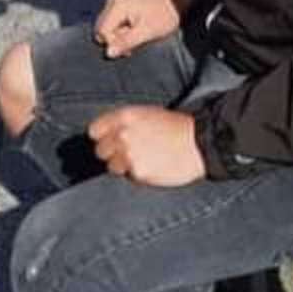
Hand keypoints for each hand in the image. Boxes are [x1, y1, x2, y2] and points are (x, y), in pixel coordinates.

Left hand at [89, 106, 204, 185]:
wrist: (198, 143)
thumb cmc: (176, 127)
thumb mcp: (148, 114)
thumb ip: (125, 123)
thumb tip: (108, 134)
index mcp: (125, 116)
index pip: (94, 130)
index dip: (102, 137)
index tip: (109, 141)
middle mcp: (123, 135)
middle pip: (100, 151)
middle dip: (112, 153)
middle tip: (129, 153)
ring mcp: (129, 155)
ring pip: (112, 167)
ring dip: (124, 166)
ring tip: (144, 159)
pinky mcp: (138, 172)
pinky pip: (129, 177)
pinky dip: (138, 174)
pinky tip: (153, 166)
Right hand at [94, 0, 180, 57]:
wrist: (174, 2)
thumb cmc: (164, 16)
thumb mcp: (147, 32)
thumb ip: (126, 42)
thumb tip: (108, 53)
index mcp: (118, 5)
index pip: (102, 32)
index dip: (114, 43)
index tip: (131, 46)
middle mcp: (112, 0)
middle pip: (101, 29)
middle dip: (115, 39)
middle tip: (134, 40)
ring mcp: (114, 1)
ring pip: (106, 27)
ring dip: (118, 35)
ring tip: (136, 33)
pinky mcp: (118, 4)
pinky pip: (111, 23)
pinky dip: (121, 30)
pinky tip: (133, 29)